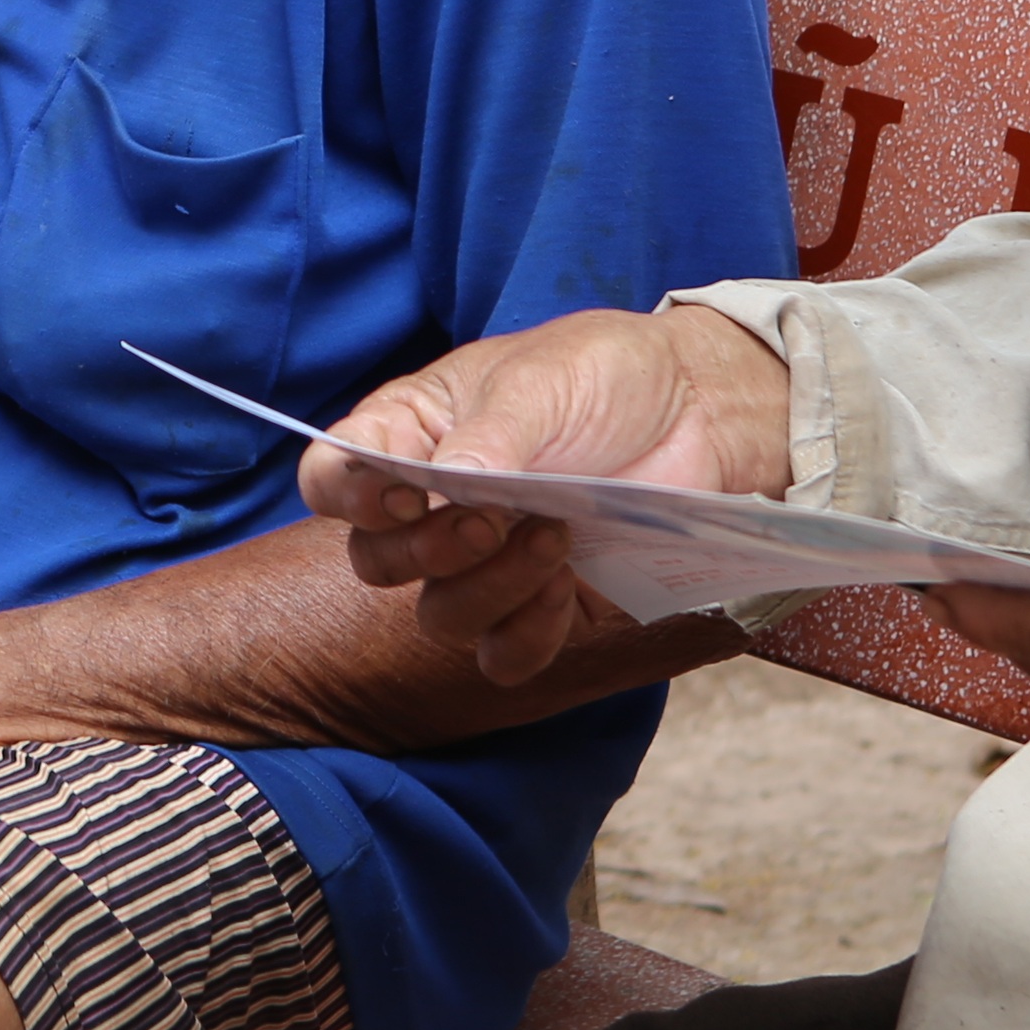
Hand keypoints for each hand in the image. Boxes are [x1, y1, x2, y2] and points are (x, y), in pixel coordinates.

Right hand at [305, 307, 797, 682]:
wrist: (698, 409)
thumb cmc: (605, 373)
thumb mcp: (542, 380)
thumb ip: (490, 434)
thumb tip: (447, 482)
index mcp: (411, 433)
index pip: (331, 478)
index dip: (350, 497)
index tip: (405, 493)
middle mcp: (432, 503)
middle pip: (375, 562)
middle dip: (430, 550)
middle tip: (494, 518)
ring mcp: (484, 560)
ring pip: (439, 615)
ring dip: (489, 587)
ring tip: (553, 536)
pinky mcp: (540, 603)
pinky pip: (503, 656)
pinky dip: (527, 634)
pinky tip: (565, 587)